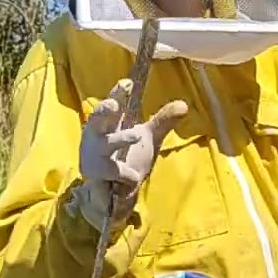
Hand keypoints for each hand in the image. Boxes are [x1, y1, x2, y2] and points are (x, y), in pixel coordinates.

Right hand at [74, 79, 187, 227]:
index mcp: (111, 123)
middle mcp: (98, 135)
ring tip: (138, 134)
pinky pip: (109, 171)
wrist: (113, 195)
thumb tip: (184, 104)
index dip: (118, 93)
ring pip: (104, 143)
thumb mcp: (148, 138)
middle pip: (98, 118)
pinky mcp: (95, 174)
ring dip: (119, 138)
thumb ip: (162, 121)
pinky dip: (124, 173)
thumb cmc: (127, 158)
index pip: (114, 103)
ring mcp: (94, 155)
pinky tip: (134, 177)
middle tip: (115, 104)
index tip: (127, 83)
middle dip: (104, 110)